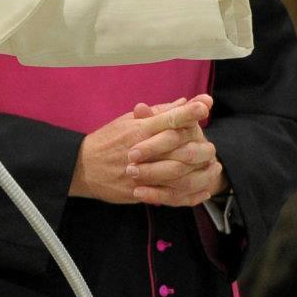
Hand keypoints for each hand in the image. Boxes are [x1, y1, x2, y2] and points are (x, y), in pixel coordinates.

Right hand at [70, 95, 212, 202]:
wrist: (82, 167)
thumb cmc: (106, 141)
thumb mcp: (127, 121)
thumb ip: (156, 113)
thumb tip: (181, 102)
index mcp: (139, 129)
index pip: (168, 118)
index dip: (188, 111)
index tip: (205, 104)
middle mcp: (142, 149)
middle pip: (178, 146)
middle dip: (199, 145)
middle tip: (213, 146)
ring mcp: (141, 172)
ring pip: (177, 171)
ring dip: (198, 170)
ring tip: (213, 168)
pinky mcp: (139, 190)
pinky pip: (169, 195)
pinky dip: (189, 194)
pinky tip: (202, 191)